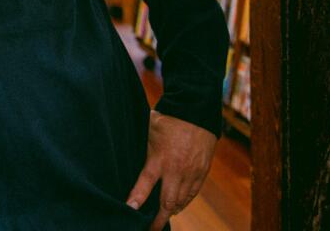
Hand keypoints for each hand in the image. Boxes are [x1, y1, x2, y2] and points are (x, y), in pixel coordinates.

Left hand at [125, 110, 217, 230]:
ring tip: (162, 218)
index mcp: (159, 158)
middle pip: (167, 201)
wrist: (196, 110)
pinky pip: (193, 193)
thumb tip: (127, 157)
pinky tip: (178, 205)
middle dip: (158, 218)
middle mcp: (176, 169)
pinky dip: (184, 202)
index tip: (130, 210)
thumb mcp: (148, 131)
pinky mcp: (203, 171)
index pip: (146, 184)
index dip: (137, 198)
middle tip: (150, 229)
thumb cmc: (167, 118)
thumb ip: (143, 149)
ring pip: (182, 200)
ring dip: (172, 211)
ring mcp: (192, 172)